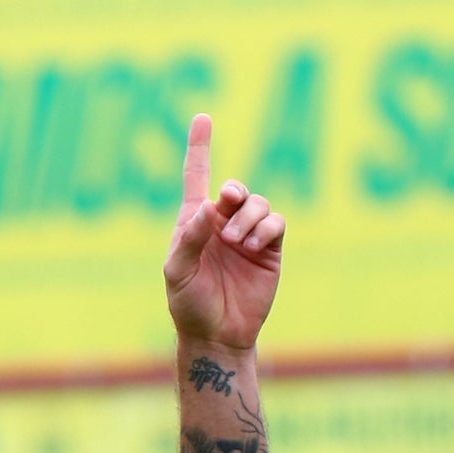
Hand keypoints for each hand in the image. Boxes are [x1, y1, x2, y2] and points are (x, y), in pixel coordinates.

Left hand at [163, 114, 284, 352]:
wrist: (218, 334)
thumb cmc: (189, 304)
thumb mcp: (177, 271)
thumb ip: (189, 238)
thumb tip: (209, 209)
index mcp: (195, 221)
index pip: (196, 176)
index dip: (200, 146)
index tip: (203, 117)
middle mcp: (223, 223)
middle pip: (236, 189)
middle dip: (234, 192)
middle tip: (227, 203)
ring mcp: (249, 236)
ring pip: (259, 204)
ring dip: (249, 217)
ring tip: (237, 242)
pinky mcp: (270, 250)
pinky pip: (276, 223)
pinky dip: (265, 228)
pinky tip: (252, 245)